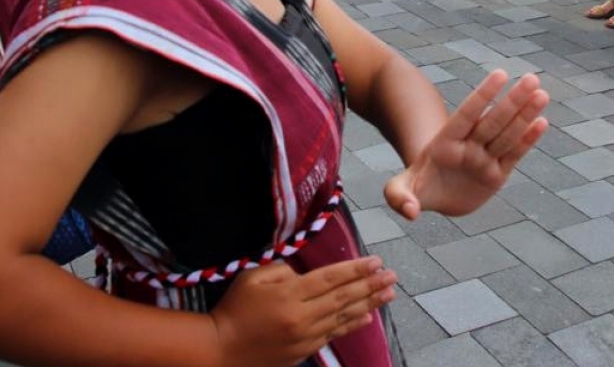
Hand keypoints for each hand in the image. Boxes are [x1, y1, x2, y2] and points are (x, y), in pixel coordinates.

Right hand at [211, 256, 396, 366]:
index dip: (356, 269)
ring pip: (344, 316)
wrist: (220, 350)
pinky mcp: (304, 351)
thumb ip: (281, 269)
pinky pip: (334, 334)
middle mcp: (303, 316)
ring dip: (369, 303)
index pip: (331, 278)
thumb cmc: (235, 309)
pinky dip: (353, 324)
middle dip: (371, 285)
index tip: (376, 261)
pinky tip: (369, 316)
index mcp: (290, 294)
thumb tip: (303, 269)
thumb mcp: (253, 277)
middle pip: (344, 297)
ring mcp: (306, 336)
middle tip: (392, 275)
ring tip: (389, 293)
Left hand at [384, 71, 548, 219]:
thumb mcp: (399, 190)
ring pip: (507, 134)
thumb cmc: (417, 187)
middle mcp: (468, 146)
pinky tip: (542, 122)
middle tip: (532, 78)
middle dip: (513, 100)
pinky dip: (527, 140)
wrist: (435, 195)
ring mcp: (484, 158)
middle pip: (493, 120)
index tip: (501, 74)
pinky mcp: (497, 174)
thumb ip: (399, 197)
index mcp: (445, 143)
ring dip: (525, 114)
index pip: (466, 115)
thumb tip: (411, 212)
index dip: (483, 95)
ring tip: (541, 93)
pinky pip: (514, 155)